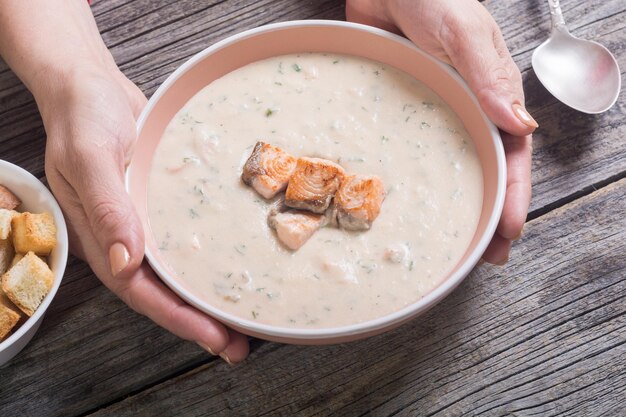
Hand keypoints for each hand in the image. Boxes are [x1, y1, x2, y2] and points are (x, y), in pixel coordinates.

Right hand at [35, 63, 248, 363]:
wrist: (92, 86)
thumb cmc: (84, 115)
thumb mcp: (90, 156)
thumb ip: (107, 206)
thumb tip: (127, 260)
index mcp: (101, 235)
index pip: (140, 290)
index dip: (176, 317)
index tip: (212, 336)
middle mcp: (123, 237)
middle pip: (162, 292)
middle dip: (198, 321)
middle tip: (239, 345)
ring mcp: (142, 223)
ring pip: (176, 273)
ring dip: (206, 299)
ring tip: (243, 323)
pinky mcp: (160, 207)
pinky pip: (184, 242)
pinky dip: (206, 263)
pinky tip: (233, 269)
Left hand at [347, 0, 536, 264]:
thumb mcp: (464, 33)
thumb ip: (488, 77)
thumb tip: (521, 127)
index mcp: (494, 95)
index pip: (511, 156)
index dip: (513, 197)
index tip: (508, 233)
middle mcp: (467, 111)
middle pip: (484, 171)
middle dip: (488, 214)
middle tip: (484, 255)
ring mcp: (434, 115)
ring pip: (450, 168)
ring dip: (455, 204)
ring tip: (450, 241)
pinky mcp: (402, 114)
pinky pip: (411, 152)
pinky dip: (410, 181)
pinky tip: (399, 203)